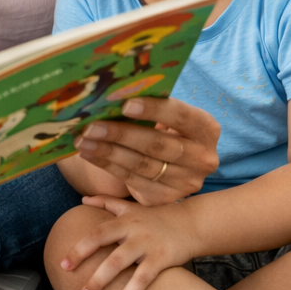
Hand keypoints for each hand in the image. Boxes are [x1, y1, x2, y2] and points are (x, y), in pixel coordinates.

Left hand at [64, 196, 195, 289]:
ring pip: (119, 262)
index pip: (94, 233)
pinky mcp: (161, 258)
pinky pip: (142, 278)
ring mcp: (146, 244)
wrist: (192, 223)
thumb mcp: (131, 207)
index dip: (78, 248)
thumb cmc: (158, 217)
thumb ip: (106, 203)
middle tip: (69, 281)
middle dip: (83, 262)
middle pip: (102, 244)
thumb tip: (83, 200)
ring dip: (101, 281)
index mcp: (122, 220)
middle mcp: (132, 230)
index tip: (62, 264)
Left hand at [74, 97, 218, 205]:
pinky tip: (90, 154)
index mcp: (207, 129)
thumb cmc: (167, 129)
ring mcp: (186, 182)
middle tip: (91, 126)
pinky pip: (132, 181)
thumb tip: (117, 91)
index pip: (181, 116)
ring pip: (141, 165)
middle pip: (157, 145)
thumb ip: (153, 106)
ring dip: (108, 152)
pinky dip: (108, 166)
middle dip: (121, 134)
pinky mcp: (166, 198)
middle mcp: (203, 158)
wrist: (177, 167)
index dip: (154, 110)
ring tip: (83, 140)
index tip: (125, 104)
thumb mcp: (170, 117)